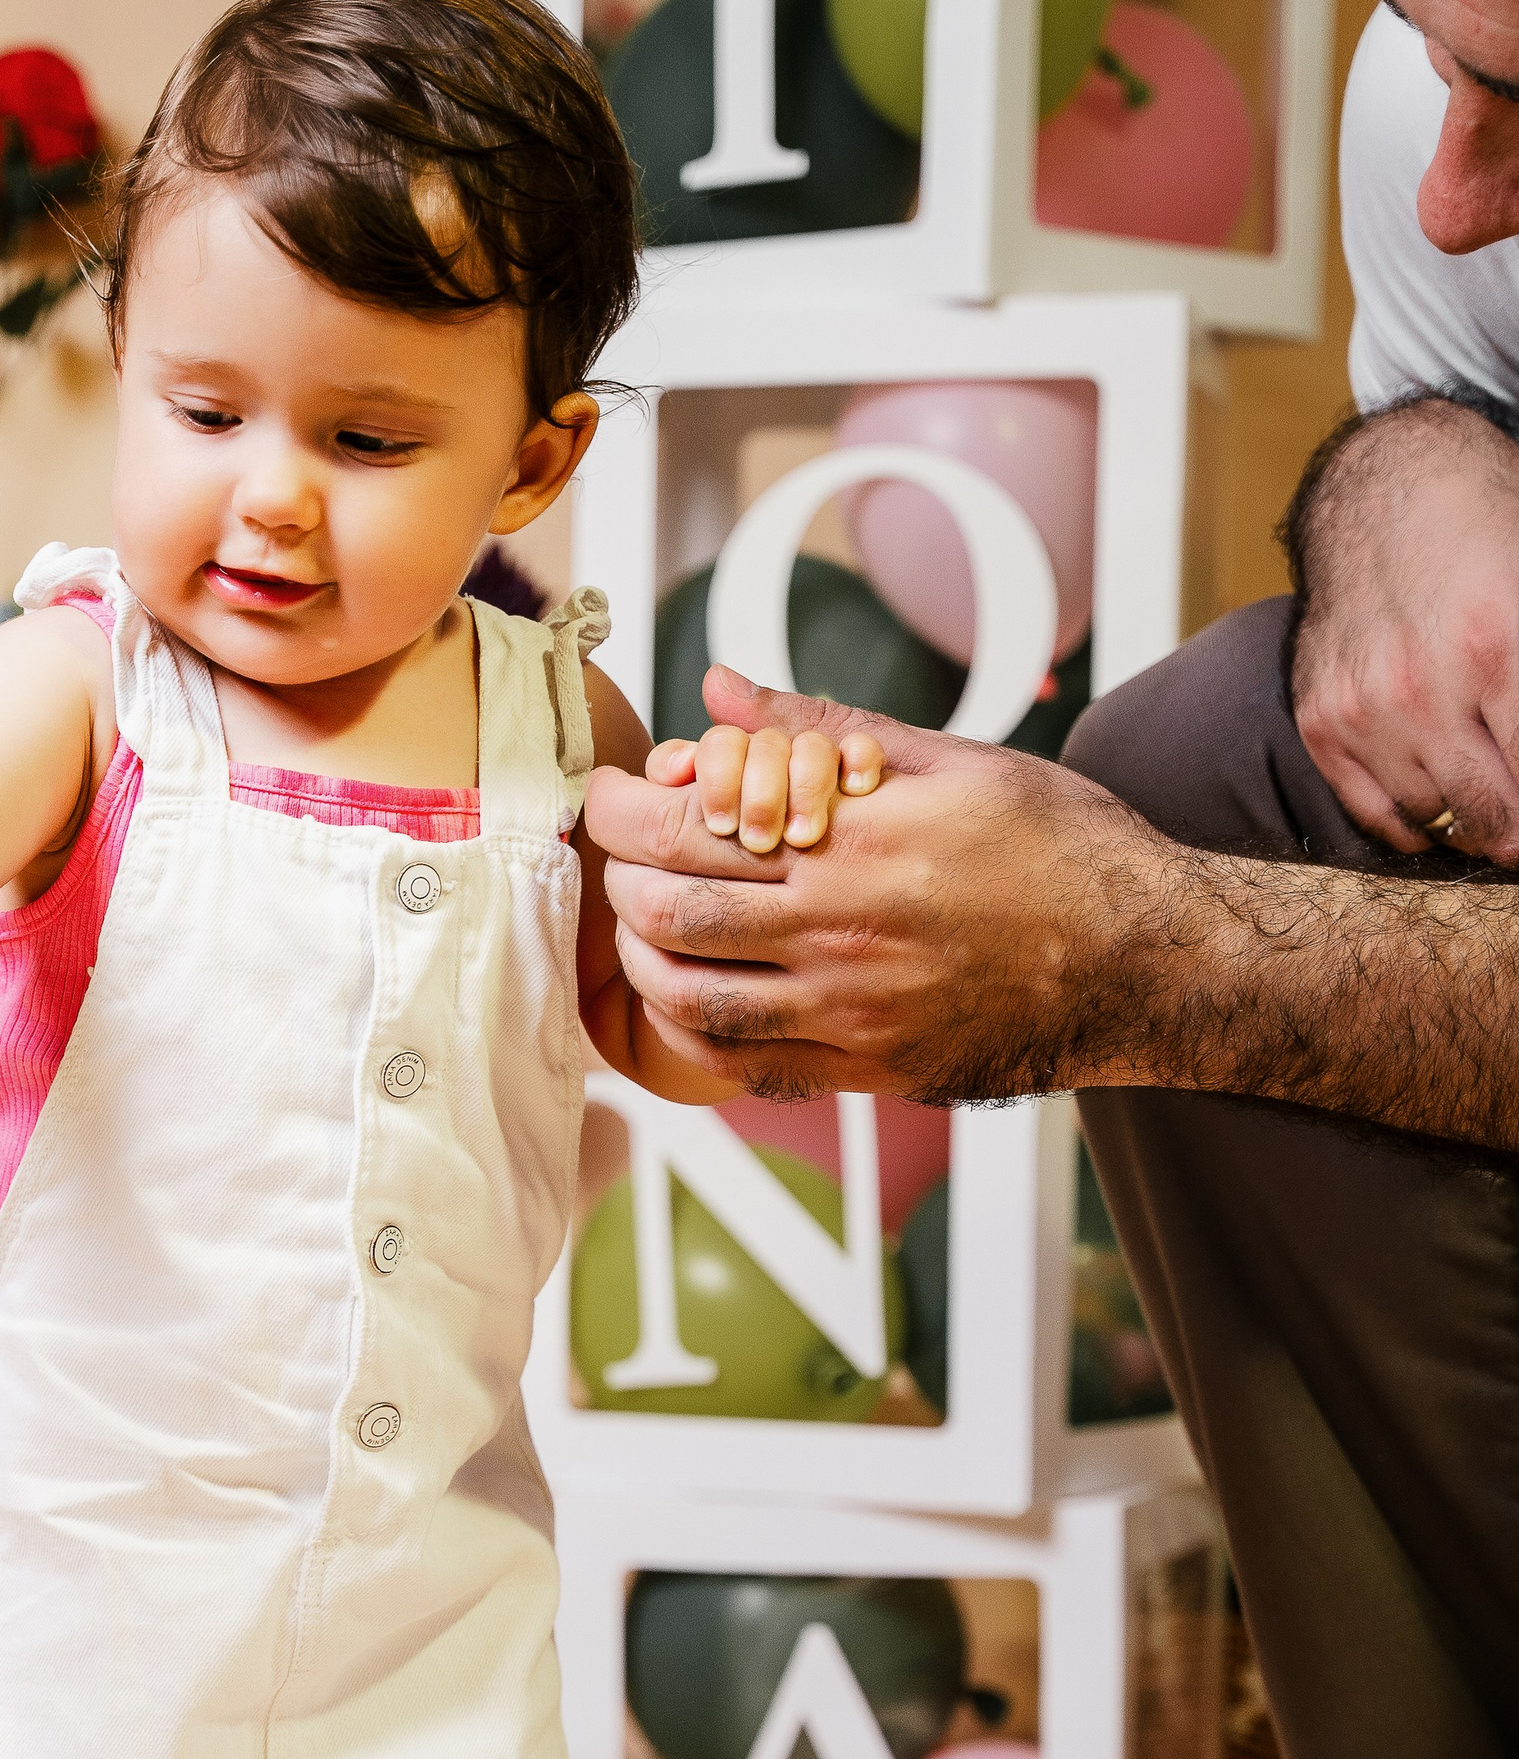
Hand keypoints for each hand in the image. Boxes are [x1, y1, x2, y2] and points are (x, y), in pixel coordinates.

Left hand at [587, 665, 1167, 1099]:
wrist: (1147, 960)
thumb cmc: (1061, 847)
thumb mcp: (951, 759)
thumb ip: (819, 728)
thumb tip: (720, 689)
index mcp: (852, 844)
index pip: (678, 828)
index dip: (619, 810)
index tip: (611, 793)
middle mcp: (839, 934)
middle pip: (664, 914)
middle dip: (619, 881)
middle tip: (622, 859)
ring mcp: (850, 1012)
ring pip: (688, 998)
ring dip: (643, 960)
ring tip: (645, 926)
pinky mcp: (870, 1069)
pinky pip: (744, 1061)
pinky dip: (693, 1029)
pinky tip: (693, 995)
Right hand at [1286, 395, 1518, 865]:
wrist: (1384, 495)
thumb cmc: (1485, 540)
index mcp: (1498, 647)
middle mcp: (1424, 688)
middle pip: (1489, 812)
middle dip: (1515, 835)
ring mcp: (1364, 709)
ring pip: (1431, 817)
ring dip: (1467, 825)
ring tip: (1489, 814)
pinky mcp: (1322, 719)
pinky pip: (1369, 811)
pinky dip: (1409, 826)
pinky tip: (1437, 812)